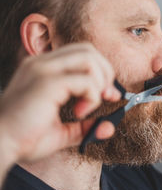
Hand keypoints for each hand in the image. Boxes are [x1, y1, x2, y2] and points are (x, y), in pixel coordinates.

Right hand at [0, 44, 120, 164]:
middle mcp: (42, 63)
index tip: (108, 95)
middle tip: (104, 97)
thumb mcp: (62, 132)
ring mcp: (43, 69)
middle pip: (89, 50)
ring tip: (87, 107)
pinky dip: (92, 96)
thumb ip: (85, 127)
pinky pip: (86, 80)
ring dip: (99, 83)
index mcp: (43, 68)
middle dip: (106, 73)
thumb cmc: (24, 139)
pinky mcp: (47, 82)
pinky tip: (79, 113)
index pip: (81, 54)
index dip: (102, 71)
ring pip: (89, 58)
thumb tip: (110, 127)